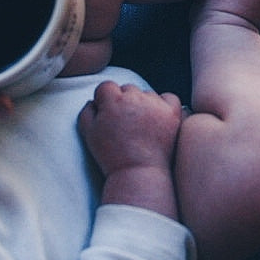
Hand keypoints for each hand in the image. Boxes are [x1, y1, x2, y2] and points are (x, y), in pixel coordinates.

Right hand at [79, 81, 181, 218]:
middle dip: (124, 102)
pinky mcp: (172, 112)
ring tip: (140, 127)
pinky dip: (164, 105)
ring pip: (147, 94)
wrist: (138, 173)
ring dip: (143, 104)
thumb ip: (87, 111)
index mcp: (113, 100)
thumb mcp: (88, 134)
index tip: (108, 115)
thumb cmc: (111, 156)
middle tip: (124, 124)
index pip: (106, 87)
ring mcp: (156, 104)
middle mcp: (135, 98)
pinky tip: (158, 118)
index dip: (105, 101)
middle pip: (127, 89)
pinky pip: (169, 97)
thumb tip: (94, 100)